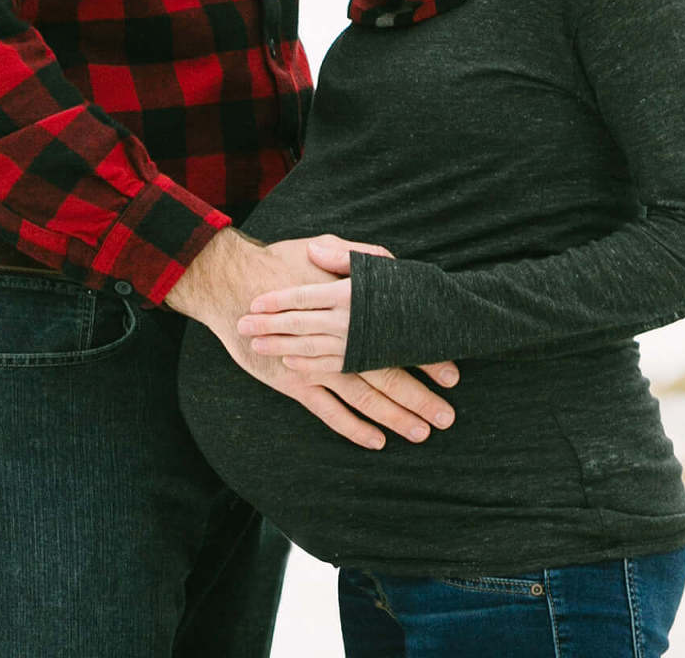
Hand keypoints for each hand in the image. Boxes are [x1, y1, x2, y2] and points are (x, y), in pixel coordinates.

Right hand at [165, 229, 455, 449]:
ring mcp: (315, 364)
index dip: (424, 356)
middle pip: (386, 373)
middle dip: (420, 396)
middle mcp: (337, 339)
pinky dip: (353, 428)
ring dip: (394, 416)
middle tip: (448, 417)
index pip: (395, 336)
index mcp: (348, 306)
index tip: (452, 373)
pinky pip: (329, 411)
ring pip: (363, 396)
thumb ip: (358, 257)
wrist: (232, 284)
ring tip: (422, 433)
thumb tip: (389, 262)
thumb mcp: (322, 244)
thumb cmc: (278, 261)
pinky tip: (375, 440)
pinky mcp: (295, 382)